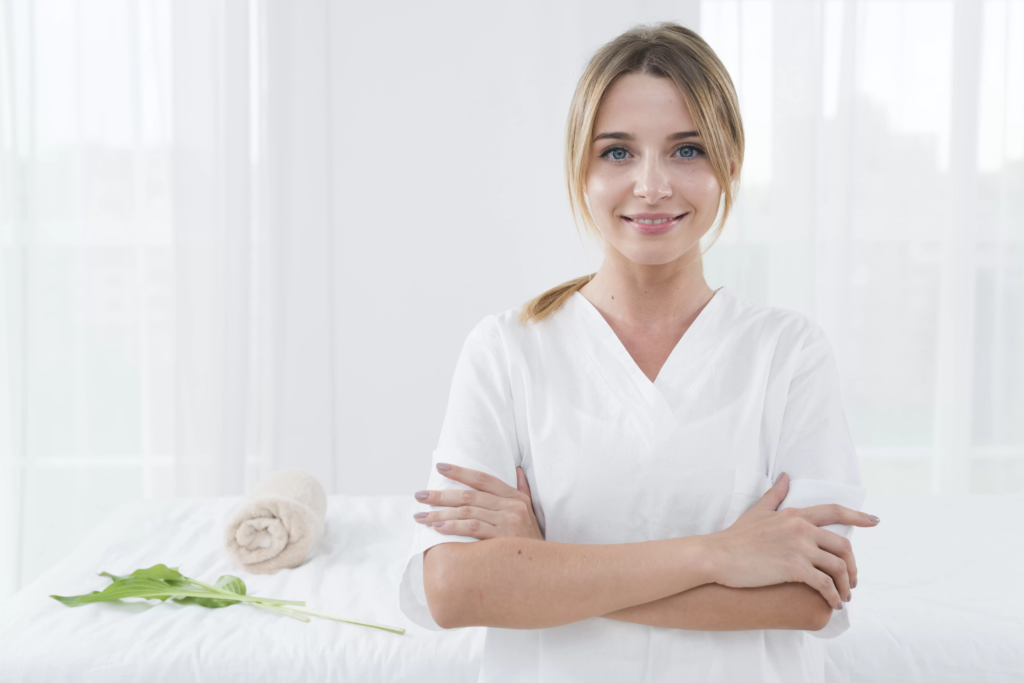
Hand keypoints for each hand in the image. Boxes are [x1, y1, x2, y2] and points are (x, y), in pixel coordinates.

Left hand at [413, 463, 544, 540]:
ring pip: (466, 512)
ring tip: (421, 516)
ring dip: (440, 514)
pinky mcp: (502, 539)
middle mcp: (512, 506)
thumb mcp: (531, 513)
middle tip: (420, 496)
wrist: (547, 568)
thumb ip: (523, 490)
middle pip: (469, 496)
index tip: (439, 467)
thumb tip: (517, 470)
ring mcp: (508, 522)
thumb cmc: (532, 542)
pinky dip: (453, 527)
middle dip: (440, 495)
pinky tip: (437, 528)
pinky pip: (472, 529)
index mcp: (516, 497)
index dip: (460, 472)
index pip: (483, 479)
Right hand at [704, 472, 879, 610]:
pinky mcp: (794, 568)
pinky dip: (833, 596)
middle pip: (843, 546)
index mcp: (795, 515)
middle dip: (854, 566)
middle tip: (852, 581)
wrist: (718, 556)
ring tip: (843, 597)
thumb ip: (775, 495)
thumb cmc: (735, 536)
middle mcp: (802, 529)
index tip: (875, 521)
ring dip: (847, 585)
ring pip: (839, 567)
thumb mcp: (757, 511)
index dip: (857, 516)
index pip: (834, 511)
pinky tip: (832, 604)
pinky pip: (825, 584)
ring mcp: (799, 548)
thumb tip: (786, 476)